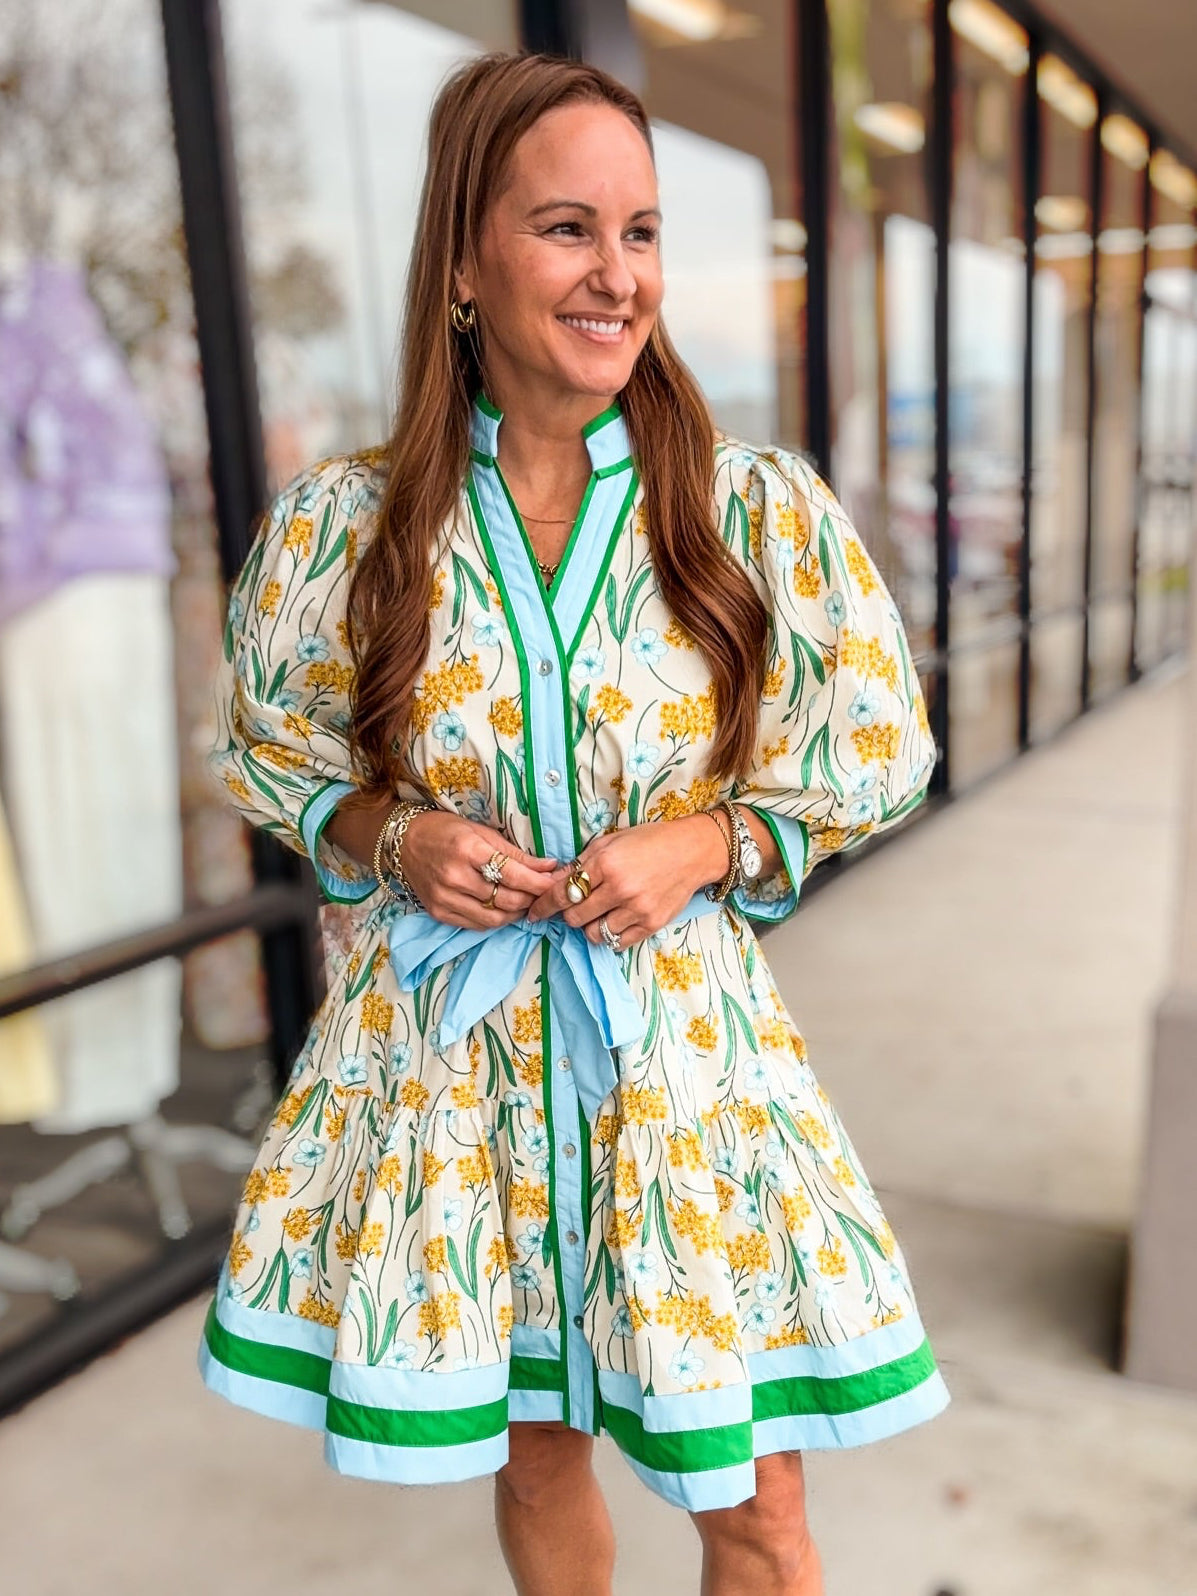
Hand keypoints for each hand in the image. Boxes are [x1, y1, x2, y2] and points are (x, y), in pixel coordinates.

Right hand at [400, 809, 567, 928]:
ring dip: (516, 912)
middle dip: (532, 899)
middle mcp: (455, 876)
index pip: (513, 874)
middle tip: (542, 893)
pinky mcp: (439, 913)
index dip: (539, 883)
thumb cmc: (447, 831)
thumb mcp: (482, 832)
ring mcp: (445, 898)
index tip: (555, 883)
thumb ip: (516, 854)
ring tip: (525, 901)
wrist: (405, 843)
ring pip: (495, 918)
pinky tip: (503, 908)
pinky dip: (496, 919)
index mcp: (468, 849)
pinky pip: (477, 925)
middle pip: (507, 899)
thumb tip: (550, 867)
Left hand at [524, 814, 729, 948]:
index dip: (543, 906)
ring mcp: (637, 909)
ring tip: (599, 913)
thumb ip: (582, 862)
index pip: (563, 892)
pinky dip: (609, 935)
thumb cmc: (650, 841)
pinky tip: (614, 921)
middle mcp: (620, 889)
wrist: (693, 851)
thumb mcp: (611, 841)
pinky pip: (617, 942)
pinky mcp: (651, 924)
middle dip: (569, 914)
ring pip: (594, 933)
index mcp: (606, 863)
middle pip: (575, 917)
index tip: (534, 914)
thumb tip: (555, 881)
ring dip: (589, 926)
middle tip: (576, 907)